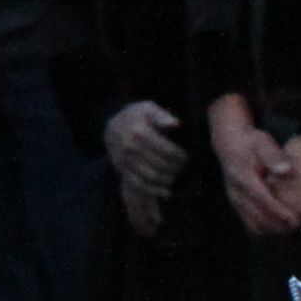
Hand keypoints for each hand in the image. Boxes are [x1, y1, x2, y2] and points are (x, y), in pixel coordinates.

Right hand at [105, 99, 182, 232]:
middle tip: (184, 168)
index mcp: (138, 130)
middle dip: (176, 168)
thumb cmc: (137, 117)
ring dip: (168, 179)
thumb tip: (175, 124)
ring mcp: (124, 160)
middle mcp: (129, 146)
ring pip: (151, 176)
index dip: (180, 156)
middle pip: (160, 164)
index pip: (166, 150)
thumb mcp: (148, 108)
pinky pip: (139, 184)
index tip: (187, 157)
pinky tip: (167, 192)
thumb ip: (162, 115)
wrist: (113, 126)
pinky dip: (155, 190)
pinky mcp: (121, 170)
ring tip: (177, 176)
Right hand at [208, 98, 294, 235]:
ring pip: (254, 225)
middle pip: (258, 218)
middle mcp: (236, 193)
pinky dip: (266, 230)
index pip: (263, 201)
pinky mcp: (237, 205)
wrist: (229, 143)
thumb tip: (288, 170)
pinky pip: (251, 224)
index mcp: (243, 178)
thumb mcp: (263, 143)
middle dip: (279, 226)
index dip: (280, 213)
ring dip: (273, 231)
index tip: (298, 220)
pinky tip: (280, 228)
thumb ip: (274, 156)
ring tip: (292, 229)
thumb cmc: (251, 143)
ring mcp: (235, 201)